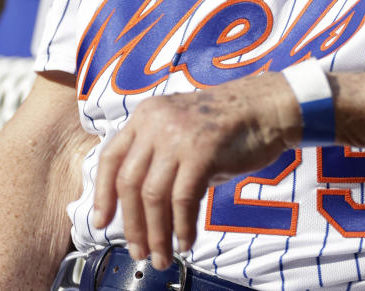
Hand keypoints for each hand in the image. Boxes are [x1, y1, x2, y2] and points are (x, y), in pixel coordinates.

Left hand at [92, 73, 300, 270]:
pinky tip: (186, 241)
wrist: (264, 108)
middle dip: (131, 224)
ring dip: (156, 233)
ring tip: (162, 256)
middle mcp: (156, 122)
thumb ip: (157, 157)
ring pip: (153, 195)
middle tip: (138, 252)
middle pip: (129, 182)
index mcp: (146, 116)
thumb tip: (137, 209)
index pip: (111, 158)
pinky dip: (181, 227)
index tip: (100, 223)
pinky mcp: (202, 151)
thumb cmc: (224, 126)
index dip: (102, 194)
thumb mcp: (180, 132)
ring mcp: (178, 135)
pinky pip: (182, 199)